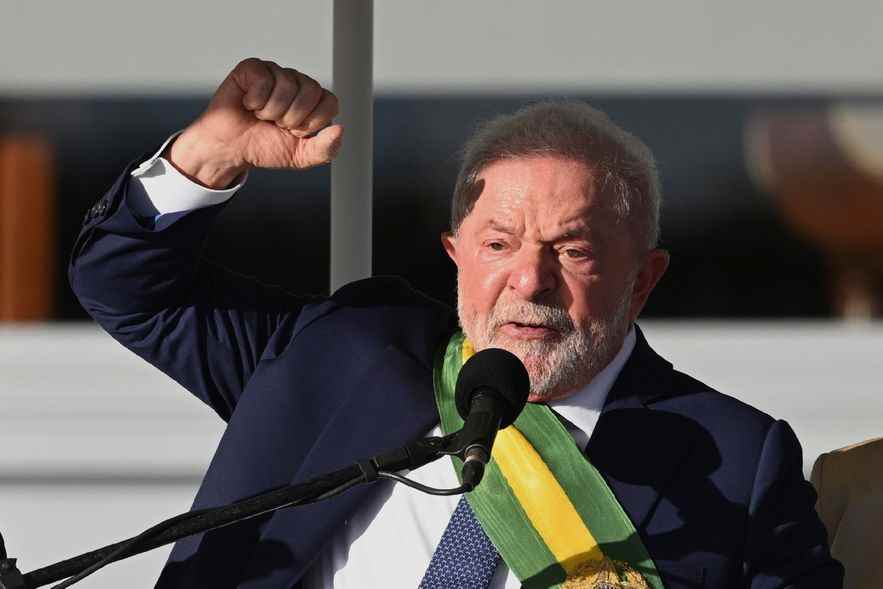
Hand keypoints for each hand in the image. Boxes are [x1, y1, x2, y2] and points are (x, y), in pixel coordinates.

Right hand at [166, 58, 342, 188]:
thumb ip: (326, 149)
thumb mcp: (301, 157)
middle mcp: (297, 82)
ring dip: (271, 111)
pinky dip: (254, 100)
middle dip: (292, 117)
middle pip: (311, 90)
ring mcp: (275, 72)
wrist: (231, 149)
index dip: (312, 122)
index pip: (330, 102)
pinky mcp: (252, 68)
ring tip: (261, 116)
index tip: (295, 132)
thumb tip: (340, 128)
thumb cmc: (265, 147)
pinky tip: (248, 104)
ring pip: (287, 85)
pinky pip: (263, 79)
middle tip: (277, 124)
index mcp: (312, 101)